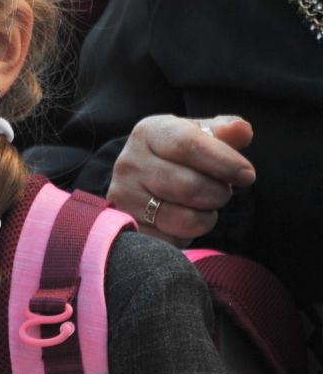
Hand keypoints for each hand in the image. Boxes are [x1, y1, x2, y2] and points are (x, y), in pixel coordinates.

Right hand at [106, 115, 254, 245]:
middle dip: (218, 194)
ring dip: (206, 217)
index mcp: (150, 133)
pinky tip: (183, 222)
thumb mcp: (200, 136)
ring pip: (184, 218)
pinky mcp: (127, 227)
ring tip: (203, 206)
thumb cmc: (180, 155)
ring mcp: (124, 196)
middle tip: (222, 192)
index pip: (188, 146)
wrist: (141, 179)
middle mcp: (130, 163)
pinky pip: (172, 241)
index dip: (223, 162)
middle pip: (189, 186)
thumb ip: (224, 132)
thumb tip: (242, 132)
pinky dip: (187, 236)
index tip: (248, 175)